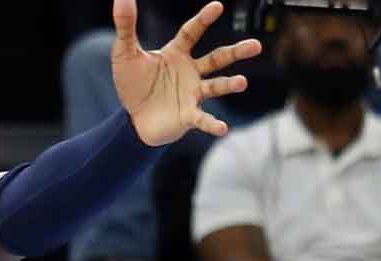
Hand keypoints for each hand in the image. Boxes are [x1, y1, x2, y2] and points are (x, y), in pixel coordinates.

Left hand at [111, 0, 262, 144]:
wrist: (132, 119)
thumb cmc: (132, 84)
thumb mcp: (124, 54)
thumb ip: (125, 26)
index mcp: (176, 54)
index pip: (192, 32)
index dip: (204, 19)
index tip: (217, 5)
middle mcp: (190, 72)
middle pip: (217, 58)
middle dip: (236, 52)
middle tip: (256, 46)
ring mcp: (192, 94)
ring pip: (216, 86)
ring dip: (229, 85)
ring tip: (242, 82)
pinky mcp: (188, 116)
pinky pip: (202, 119)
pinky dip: (212, 124)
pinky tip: (222, 129)